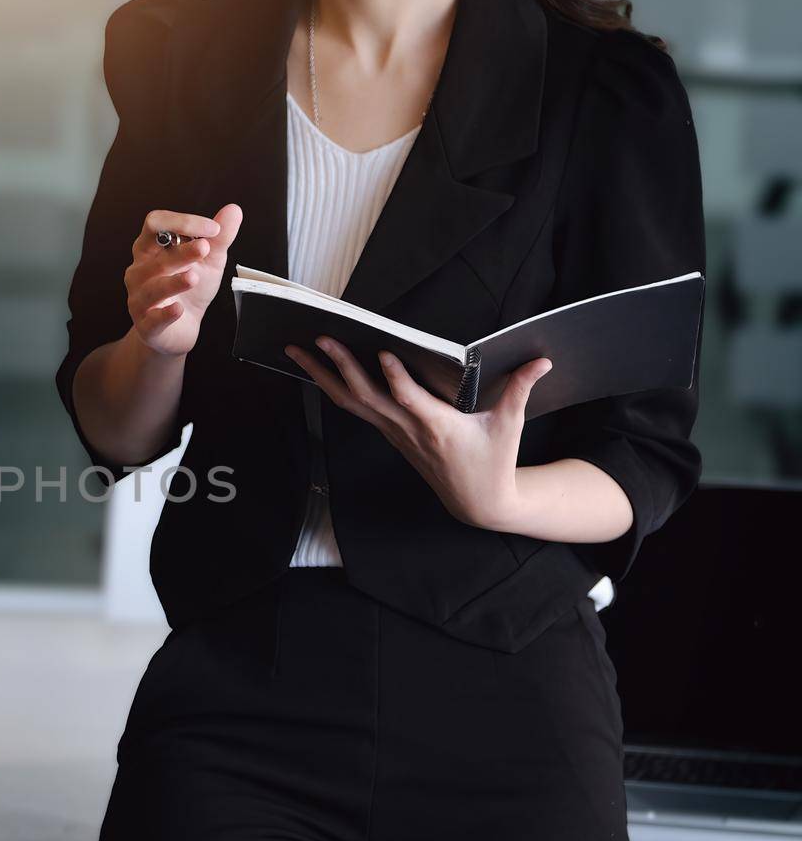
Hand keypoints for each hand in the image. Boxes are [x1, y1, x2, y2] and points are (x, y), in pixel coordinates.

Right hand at [124, 205, 242, 356]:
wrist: (181, 329)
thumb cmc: (190, 290)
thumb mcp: (208, 261)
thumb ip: (219, 237)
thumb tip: (233, 209)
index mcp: (150, 248)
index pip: (156, 224)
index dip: (182, 222)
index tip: (213, 228)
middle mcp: (139, 271)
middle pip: (155, 255)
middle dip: (180, 251)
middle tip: (205, 247)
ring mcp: (139, 298)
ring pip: (153, 288)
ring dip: (173, 282)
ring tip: (194, 277)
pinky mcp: (146, 325)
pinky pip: (153, 319)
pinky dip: (166, 314)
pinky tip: (179, 309)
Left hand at [286, 337, 552, 532]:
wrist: (476, 502)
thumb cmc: (494, 461)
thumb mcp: (510, 426)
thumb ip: (521, 388)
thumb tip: (543, 358)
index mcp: (438, 426)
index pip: (410, 400)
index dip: (395, 379)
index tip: (381, 354)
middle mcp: (408, 430)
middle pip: (365, 396)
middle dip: (339, 367)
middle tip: (319, 338)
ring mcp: (394, 433)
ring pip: (350, 402)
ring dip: (321, 376)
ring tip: (296, 349)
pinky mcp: (389, 434)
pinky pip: (354, 409)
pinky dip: (332, 388)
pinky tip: (315, 370)